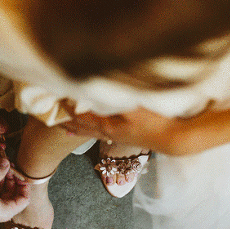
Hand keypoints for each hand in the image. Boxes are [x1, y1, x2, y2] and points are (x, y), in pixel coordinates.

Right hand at [0, 157, 29, 225]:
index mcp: (6, 211)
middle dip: (11, 178)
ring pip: (0, 191)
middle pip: (12, 194)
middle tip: (9, 164)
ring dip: (1, 177)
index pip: (24, 199)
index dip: (24, 184)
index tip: (19, 172)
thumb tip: (6, 162)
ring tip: (1, 162)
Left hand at [61, 108, 189, 154]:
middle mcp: (109, 132)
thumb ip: (113, 98)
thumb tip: (94, 90)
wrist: (176, 138)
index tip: (54, 100)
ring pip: (92, 131)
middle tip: (53, 118)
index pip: (81, 115)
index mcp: (107, 124)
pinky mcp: (127, 137)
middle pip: (83, 125)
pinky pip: (103, 134)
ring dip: (78, 128)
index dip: (68, 108)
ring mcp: (118, 135)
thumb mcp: (134, 105)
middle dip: (69, 120)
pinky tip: (96, 132)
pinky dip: (93, 132)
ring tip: (66, 129)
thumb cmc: (157, 120)